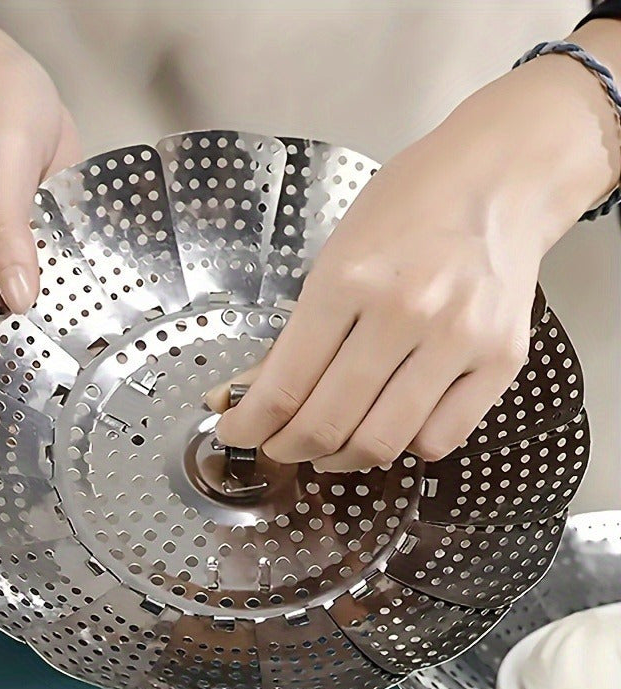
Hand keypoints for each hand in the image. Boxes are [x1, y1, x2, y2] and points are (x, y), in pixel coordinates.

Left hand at [206, 27, 620, 470]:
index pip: (284, 385)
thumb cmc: (408, 206)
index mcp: (348, 279)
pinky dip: (403, 448)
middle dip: (287, 448)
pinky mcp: (502, 360)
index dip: (249, 426)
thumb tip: (253, 393)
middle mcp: (405, 314)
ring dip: (339, 459)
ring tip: (325, 450)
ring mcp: (459, 340)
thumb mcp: (333, 255)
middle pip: (327, 423)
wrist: (499, 179)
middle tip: (277, 446)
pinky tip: (388, 429)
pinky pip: (440, 439)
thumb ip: (298, 330)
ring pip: (381, 443)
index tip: (235, 433)